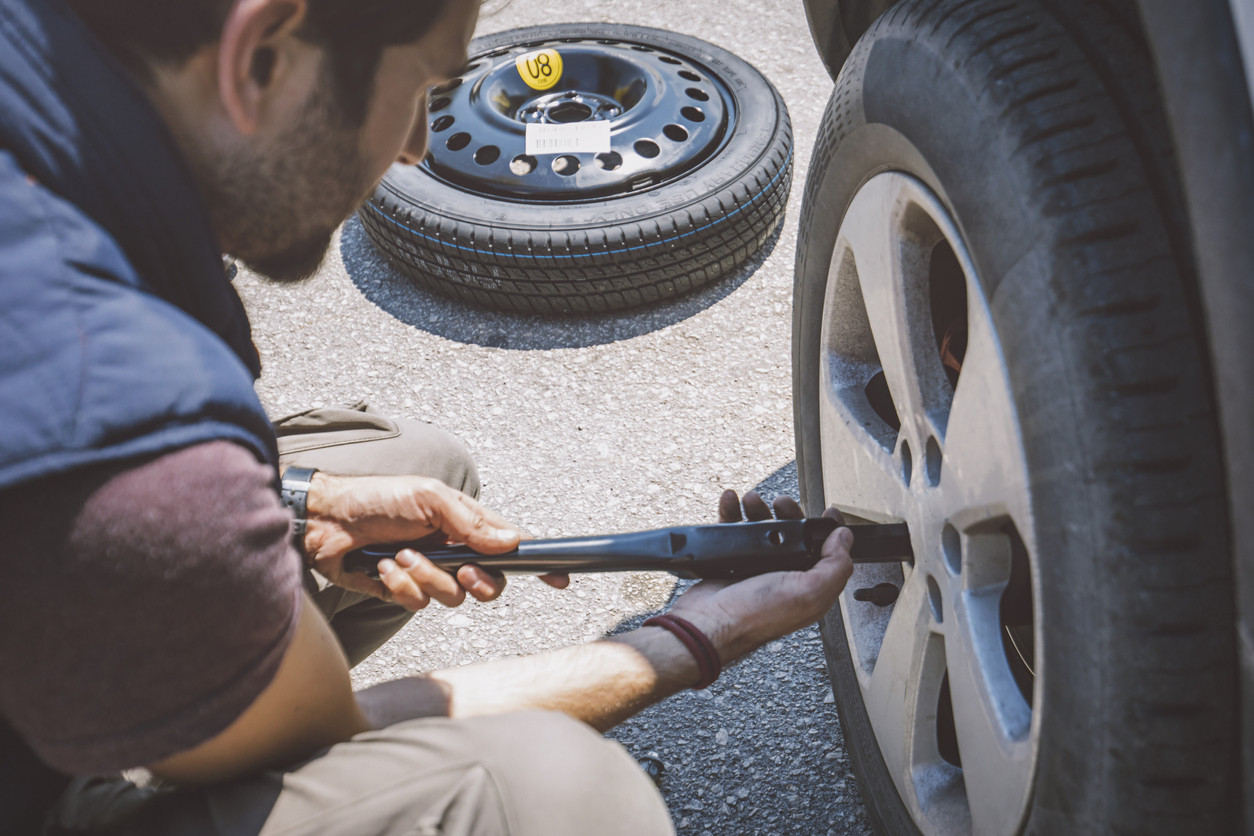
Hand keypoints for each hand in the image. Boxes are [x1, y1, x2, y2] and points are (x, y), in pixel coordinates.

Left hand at [302, 473, 568, 609]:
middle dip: (474, 580)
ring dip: (425, 577)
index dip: (537, 563)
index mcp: (465, 526)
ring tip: (401, 555)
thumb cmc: (377, 499)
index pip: (510, 547)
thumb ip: (471, 523)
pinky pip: (416, 603)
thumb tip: (512, 542)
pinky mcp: (401, 591)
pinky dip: (399, 585)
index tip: (560, 576)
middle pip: (488, 584)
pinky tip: (381, 567)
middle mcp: (452, 552)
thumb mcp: (429, 499)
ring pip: (451, 598)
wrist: (326, 521)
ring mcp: (428, 573)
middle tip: (461, 569)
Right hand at [667, 490, 852, 663]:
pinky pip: (736, 532)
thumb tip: (844, 539)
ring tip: (751, 501)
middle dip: (789, 513)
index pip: (829, 553)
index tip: (828, 512)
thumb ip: (834, 566)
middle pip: (795, 535)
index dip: (831, 530)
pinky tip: (731, 503)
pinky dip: (733, 514)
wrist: (708, 622)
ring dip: (758, 509)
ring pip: (765, 530)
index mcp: (809, 586)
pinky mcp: (733, 564)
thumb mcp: (808, 592)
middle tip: (782, 503)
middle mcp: (786, 578)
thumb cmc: (753, 616)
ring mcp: (758, 570)